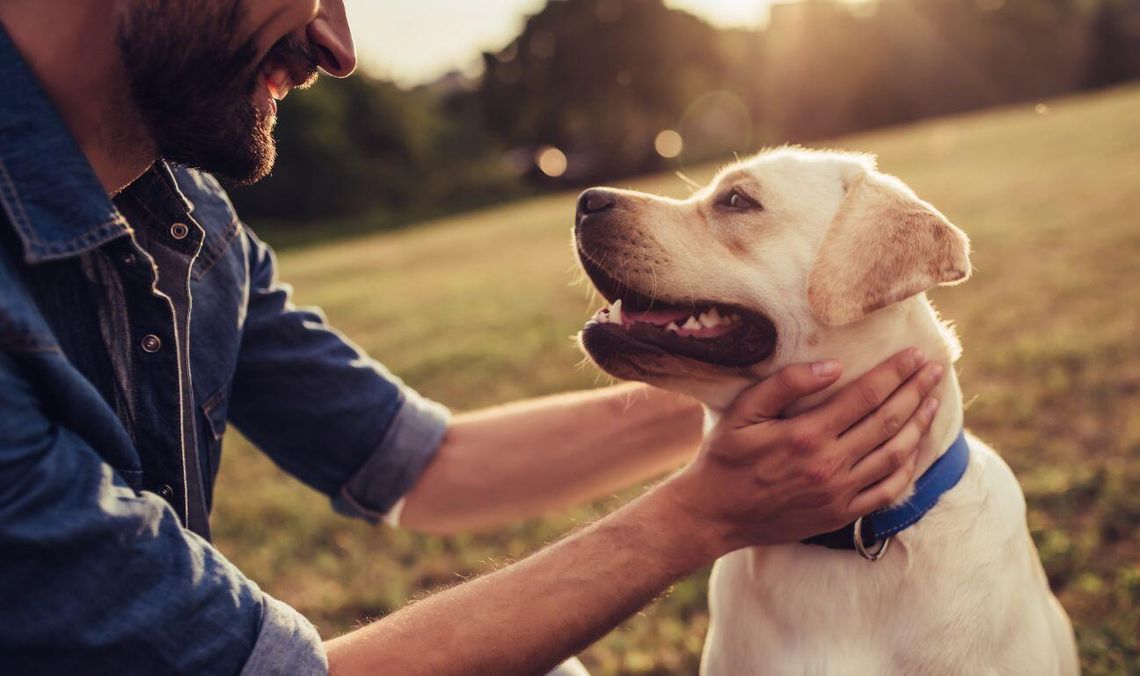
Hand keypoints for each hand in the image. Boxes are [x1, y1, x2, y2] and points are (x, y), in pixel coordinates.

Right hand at [660, 348, 943, 556]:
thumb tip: (832, 366)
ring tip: (933, 401)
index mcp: (806, 434)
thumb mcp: (743, 412)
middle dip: (916, 391)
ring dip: (919, 425)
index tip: (916, 355)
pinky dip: (908, 467)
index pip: (866, 396)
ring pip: (895, 454)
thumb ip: (785, 385)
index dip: (895, 373)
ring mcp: (839, 493)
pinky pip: (887, 490)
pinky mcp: (841, 514)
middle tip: (935, 369)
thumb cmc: (725, 457)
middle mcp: (829, 464)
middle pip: (888, 421)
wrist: (715, 514)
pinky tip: (916, 448)